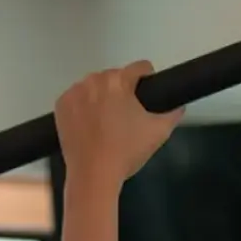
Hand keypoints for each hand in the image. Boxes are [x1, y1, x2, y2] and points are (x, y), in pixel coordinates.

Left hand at [54, 61, 183, 191]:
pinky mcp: (61, 104)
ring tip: (108, 122)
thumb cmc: (128, 151)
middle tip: (128, 115)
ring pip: (95, 86)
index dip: (149, 80)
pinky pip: (78, 98)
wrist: (93, 173)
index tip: (149, 95)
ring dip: (103, 96)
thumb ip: (174, 113)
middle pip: (115, 76)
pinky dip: (85, 106)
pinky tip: (91, 125)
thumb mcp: (160, 132)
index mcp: (118, 81)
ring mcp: (73, 92)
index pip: (140, 67)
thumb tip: (179, 106)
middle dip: (123, 90)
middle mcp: (93, 80)